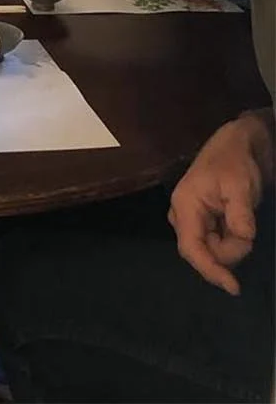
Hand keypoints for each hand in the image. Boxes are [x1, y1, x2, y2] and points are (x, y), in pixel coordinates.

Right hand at [168, 112, 273, 293]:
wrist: (238, 145)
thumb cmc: (234, 161)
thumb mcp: (240, 186)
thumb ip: (240, 215)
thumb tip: (244, 239)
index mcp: (185, 206)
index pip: (191, 249)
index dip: (210, 271)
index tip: (234, 287)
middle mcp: (184, 216)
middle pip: (203, 252)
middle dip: (228, 251)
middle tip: (248, 233)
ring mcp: (194, 220)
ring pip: (213, 249)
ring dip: (233, 245)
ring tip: (245, 219)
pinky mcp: (206, 221)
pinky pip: (218, 242)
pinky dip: (233, 240)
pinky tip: (240, 224)